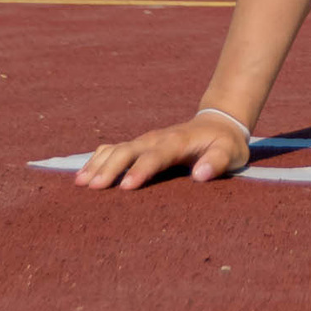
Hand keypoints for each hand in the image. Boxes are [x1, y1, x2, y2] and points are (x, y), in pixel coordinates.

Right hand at [75, 114, 249, 190]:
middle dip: (110, 168)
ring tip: (81, 183)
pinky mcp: (140, 145)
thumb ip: (216, 162)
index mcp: (178, 142)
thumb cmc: (225, 145)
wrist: (218, 123)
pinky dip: (98, 159)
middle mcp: (157, 139)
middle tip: (93, 187)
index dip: (140, 170)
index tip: (126, 187)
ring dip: (99, 164)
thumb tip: (199, 175)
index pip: (156, 156)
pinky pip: (114, 149)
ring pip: (117, 149)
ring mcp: (146, 141)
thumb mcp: (230, 153)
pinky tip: (83, 174)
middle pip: (128, 150)